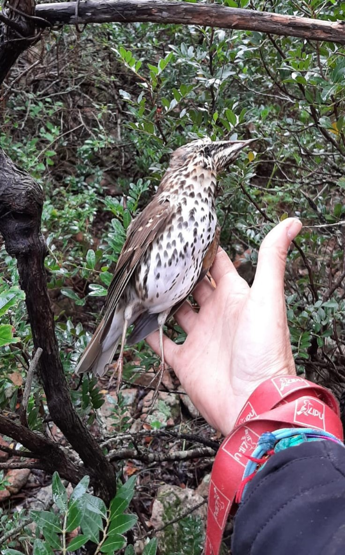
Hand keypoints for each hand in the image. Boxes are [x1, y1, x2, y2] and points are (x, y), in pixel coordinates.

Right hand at [146, 217, 301, 434]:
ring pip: (175, 311)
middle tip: (155, 253)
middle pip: (192, 285)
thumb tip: (292, 221)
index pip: (218, 265)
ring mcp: (200, 337)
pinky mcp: (185, 360)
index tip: (185, 229)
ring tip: (142, 282)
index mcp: (235, 297)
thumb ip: (272, 258)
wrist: (252, 402)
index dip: (204, 248)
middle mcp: (216, 314)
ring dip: (160, 299)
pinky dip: (150, 333)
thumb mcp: (267, 297)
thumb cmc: (264, 350)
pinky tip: (137, 319)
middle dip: (176, 271)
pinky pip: (163, 343)